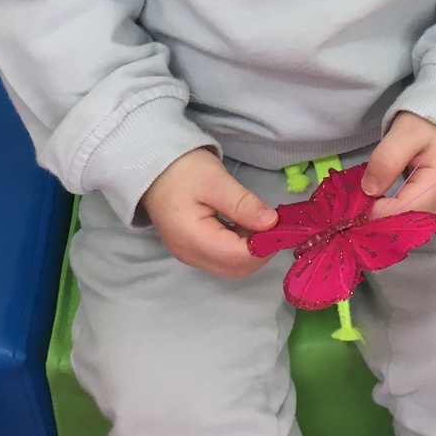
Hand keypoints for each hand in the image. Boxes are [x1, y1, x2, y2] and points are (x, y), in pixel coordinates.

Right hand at [140, 148, 277, 276]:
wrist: (152, 167)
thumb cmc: (183, 170)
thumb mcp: (216, 181)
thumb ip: (243, 204)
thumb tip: (272, 223)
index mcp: (194, 240)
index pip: (239, 258)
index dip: (265, 246)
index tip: (283, 224)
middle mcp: (191, 256)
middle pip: (237, 268)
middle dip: (261, 250)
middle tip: (275, 223)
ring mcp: (190, 255)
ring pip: (232, 266)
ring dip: (252, 249)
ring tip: (262, 220)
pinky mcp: (193, 249)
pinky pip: (223, 258)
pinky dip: (241, 246)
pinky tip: (246, 224)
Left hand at [362, 112, 435, 219]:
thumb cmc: (434, 125)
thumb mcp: (406, 132)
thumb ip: (386, 160)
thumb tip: (368, 190)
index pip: (398, 215)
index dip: (371, 212)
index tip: (351, 200)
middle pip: (403, 228)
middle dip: (376, 220)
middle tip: (355, 203)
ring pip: (407, 227)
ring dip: (384, 218)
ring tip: (365, 202)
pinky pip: (413, 220)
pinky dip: (395, 214)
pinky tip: (380, 203)